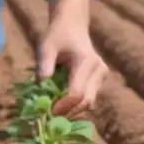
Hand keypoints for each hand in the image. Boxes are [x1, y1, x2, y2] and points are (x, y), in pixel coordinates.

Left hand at [37, 0, 109, 115]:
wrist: (72, 27)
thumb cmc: (57, 36)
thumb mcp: (46, 46)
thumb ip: (44, 63)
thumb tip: (42, 83)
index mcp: (86, 61)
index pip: (77, 92)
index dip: (63, 105)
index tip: (47, 111)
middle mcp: (99, 70)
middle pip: (85, 101)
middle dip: (67, 111)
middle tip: (48, 116)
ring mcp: (101, 76)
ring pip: (88, 103)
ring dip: (71, 110)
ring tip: (52, 111)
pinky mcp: (99, 82)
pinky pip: (88, 99)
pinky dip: (75, 105)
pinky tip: (60, 105)